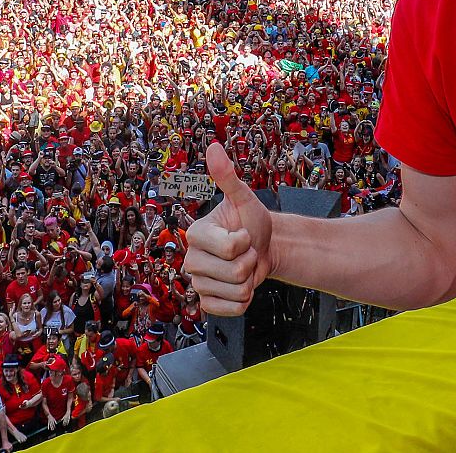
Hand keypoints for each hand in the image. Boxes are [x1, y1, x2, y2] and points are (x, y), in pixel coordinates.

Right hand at [182, 142, 272, 315]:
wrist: (264, 248)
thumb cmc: (252, 222)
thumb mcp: (244, 198)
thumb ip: (228, 177)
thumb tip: (213, 148)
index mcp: (196, 234)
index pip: (230, 247)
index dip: (246, 241)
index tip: (242, 233)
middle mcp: (191, 260)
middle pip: (235, 272)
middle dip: (250, 261)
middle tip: (245, 251)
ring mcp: (198, 283)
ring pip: (237, 291)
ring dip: (250, 279)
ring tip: (243, 266)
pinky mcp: (207, 304)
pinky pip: (234, 309)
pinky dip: (245, 299)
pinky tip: (240, 285)